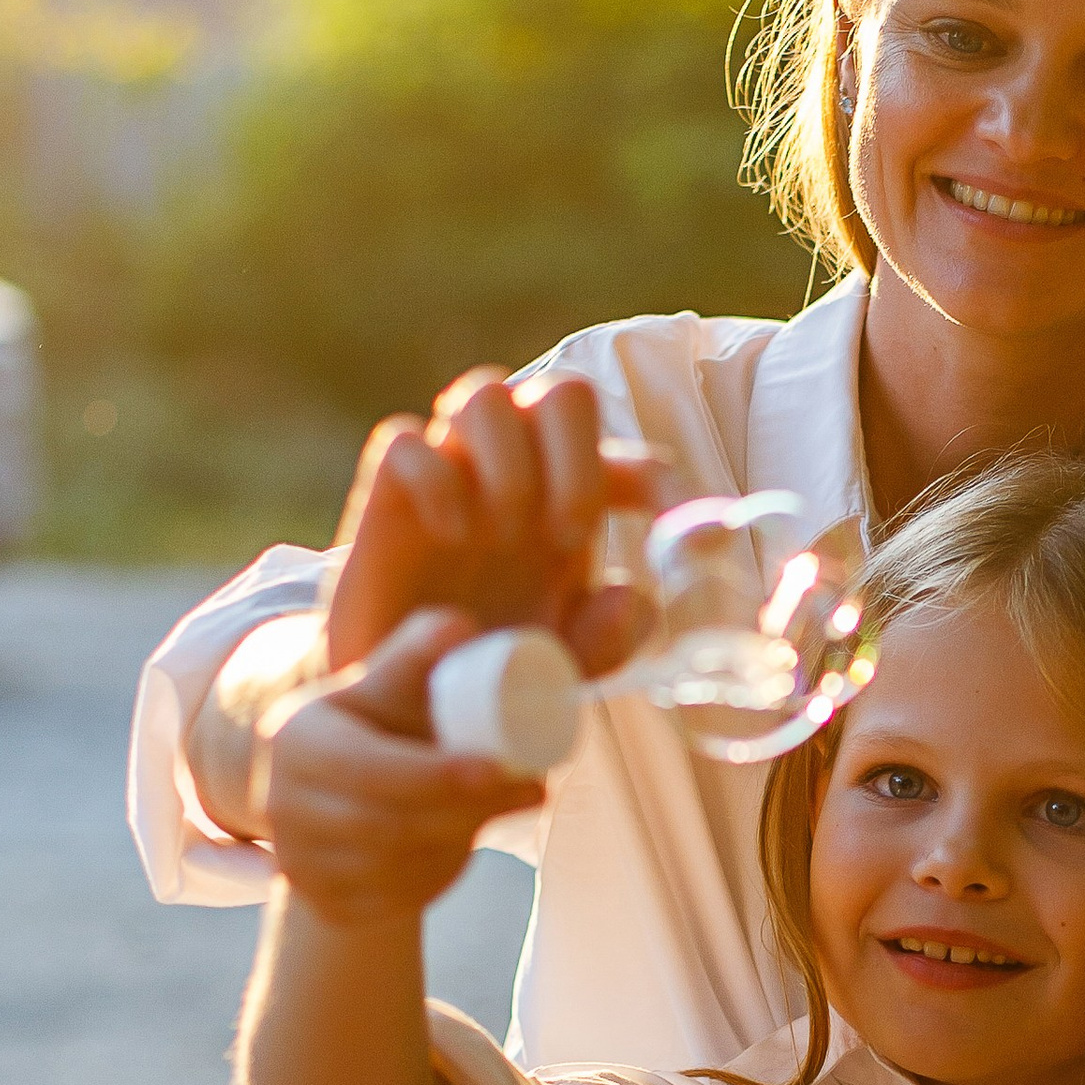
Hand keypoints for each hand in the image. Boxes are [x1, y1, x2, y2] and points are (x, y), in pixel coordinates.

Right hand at [262, 610, 539, 927]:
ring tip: (498, 808)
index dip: (438, 775)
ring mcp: (295, 859)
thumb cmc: (384, 722)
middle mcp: (281, 802)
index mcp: (295, 736)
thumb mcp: (394, 683)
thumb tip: (459, 627)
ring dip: (458, 841)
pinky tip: (455, 848)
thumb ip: (420, 651)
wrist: (341, 795)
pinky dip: (433, 878)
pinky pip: (391, 902)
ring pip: (395, 867)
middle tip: (533, 789)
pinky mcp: (319, 902)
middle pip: (388, 823)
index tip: (499, 768)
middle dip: (469, 809)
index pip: (370, 768)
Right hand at [321, 371, 662, 676]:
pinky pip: (405, 438)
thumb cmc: (493, 661)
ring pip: (484, 394)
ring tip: (503, 534)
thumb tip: (635, 598)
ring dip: (507, 460)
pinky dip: (434, 478)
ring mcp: (453, 472)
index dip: (670, 489)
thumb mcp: (563, 664)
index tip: (696, 540)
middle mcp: (519, 471)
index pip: (637, 468)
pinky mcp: (387, 490)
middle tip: (568, 534)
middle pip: (563, 394)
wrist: (402, 691)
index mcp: (575, 505)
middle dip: (575, 457)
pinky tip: (447, 532)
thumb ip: (608, 638)